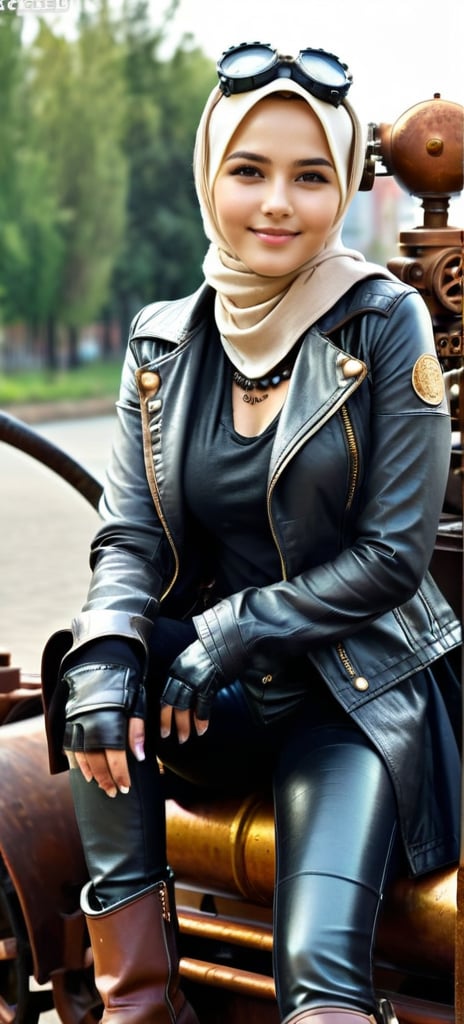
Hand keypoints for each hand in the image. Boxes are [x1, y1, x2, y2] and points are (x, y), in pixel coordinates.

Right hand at [63, 661, 144, 795]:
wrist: (100, 663)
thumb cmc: (124, 685)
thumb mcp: (136, 704)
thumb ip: (137, 732)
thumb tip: (140, 757)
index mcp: (110, 723)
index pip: (115, 758)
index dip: (121, 775)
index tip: (126, 788)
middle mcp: (91, 726)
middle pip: (97, 762)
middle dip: (107, 780)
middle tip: (114, 793)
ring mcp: (77, 724)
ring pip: (83, 758)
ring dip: (92, 775)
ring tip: (101, 786)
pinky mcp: (70, 722)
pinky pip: (71, 748)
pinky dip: (78, 763)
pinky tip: (85, 773)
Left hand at [160, 639, 221, 741]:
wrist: (227, 641)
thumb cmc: (212, 652)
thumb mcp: (192, 662)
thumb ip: (186, 677)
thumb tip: (185, 695)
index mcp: (176, 669)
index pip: (165, 694)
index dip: (163, 711)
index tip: (163, 724)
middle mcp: (182, 675)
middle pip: (170, 702)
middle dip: (168, 721)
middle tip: (168, 735)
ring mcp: (194, 680)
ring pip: (183, 707)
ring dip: (183, 725)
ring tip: (184, 737)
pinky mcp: (208, 684)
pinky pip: (201, 706)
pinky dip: (200, 719)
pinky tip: (201, 729)